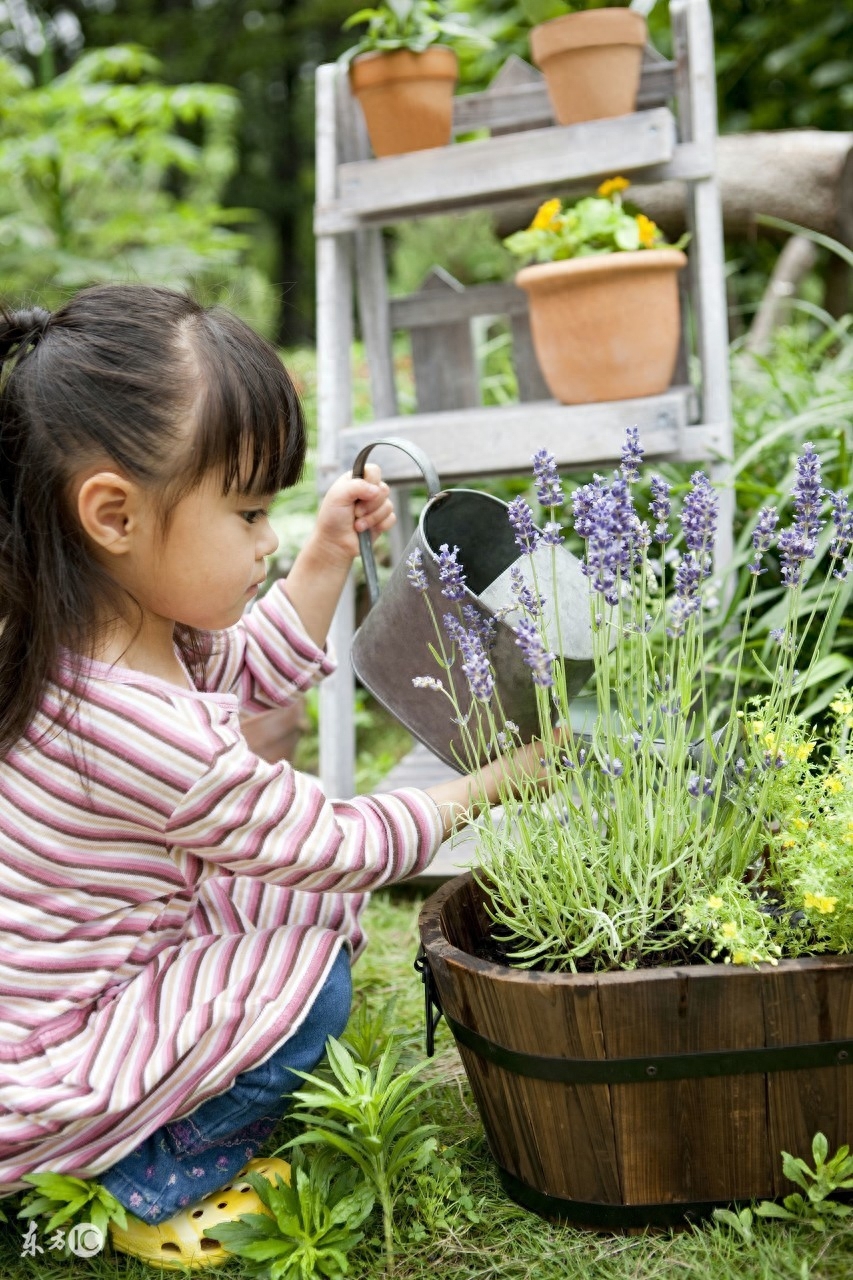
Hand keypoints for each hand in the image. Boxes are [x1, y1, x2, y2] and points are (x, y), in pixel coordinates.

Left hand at [311, 464, 394, 566]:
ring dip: (372, 518)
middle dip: (369, 505)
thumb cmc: (332, 519)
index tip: (359, 494)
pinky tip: (367, 530)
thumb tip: (377, 491)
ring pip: (388, 505)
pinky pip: (391, 518)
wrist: (335, 544)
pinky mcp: (382, 520)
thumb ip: (357, 486)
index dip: (371, 482)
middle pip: (384, 489)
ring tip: (358, 525)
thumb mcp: (338, 496)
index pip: (374, 470)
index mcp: (356, 480)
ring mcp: (376, 506)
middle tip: (355, 513)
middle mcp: (368, 491)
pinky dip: (379, 525)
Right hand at [426, 736, 555, 840]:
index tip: (556, 741)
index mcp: (554, 785)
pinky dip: (529, 768)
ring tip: (532, 747)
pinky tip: (521, 758)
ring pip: (541, 772)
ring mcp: (533, 794)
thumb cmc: (516, 767)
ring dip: (538, 760)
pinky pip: (530, 777)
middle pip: (553, 769)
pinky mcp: (521, 792)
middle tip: (543, 741)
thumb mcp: (536, 749)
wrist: (488, 784)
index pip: (566, 767)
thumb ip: (555, 740)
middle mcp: (546, 792)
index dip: (563, 752)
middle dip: (550, 755)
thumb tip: (570, 729)